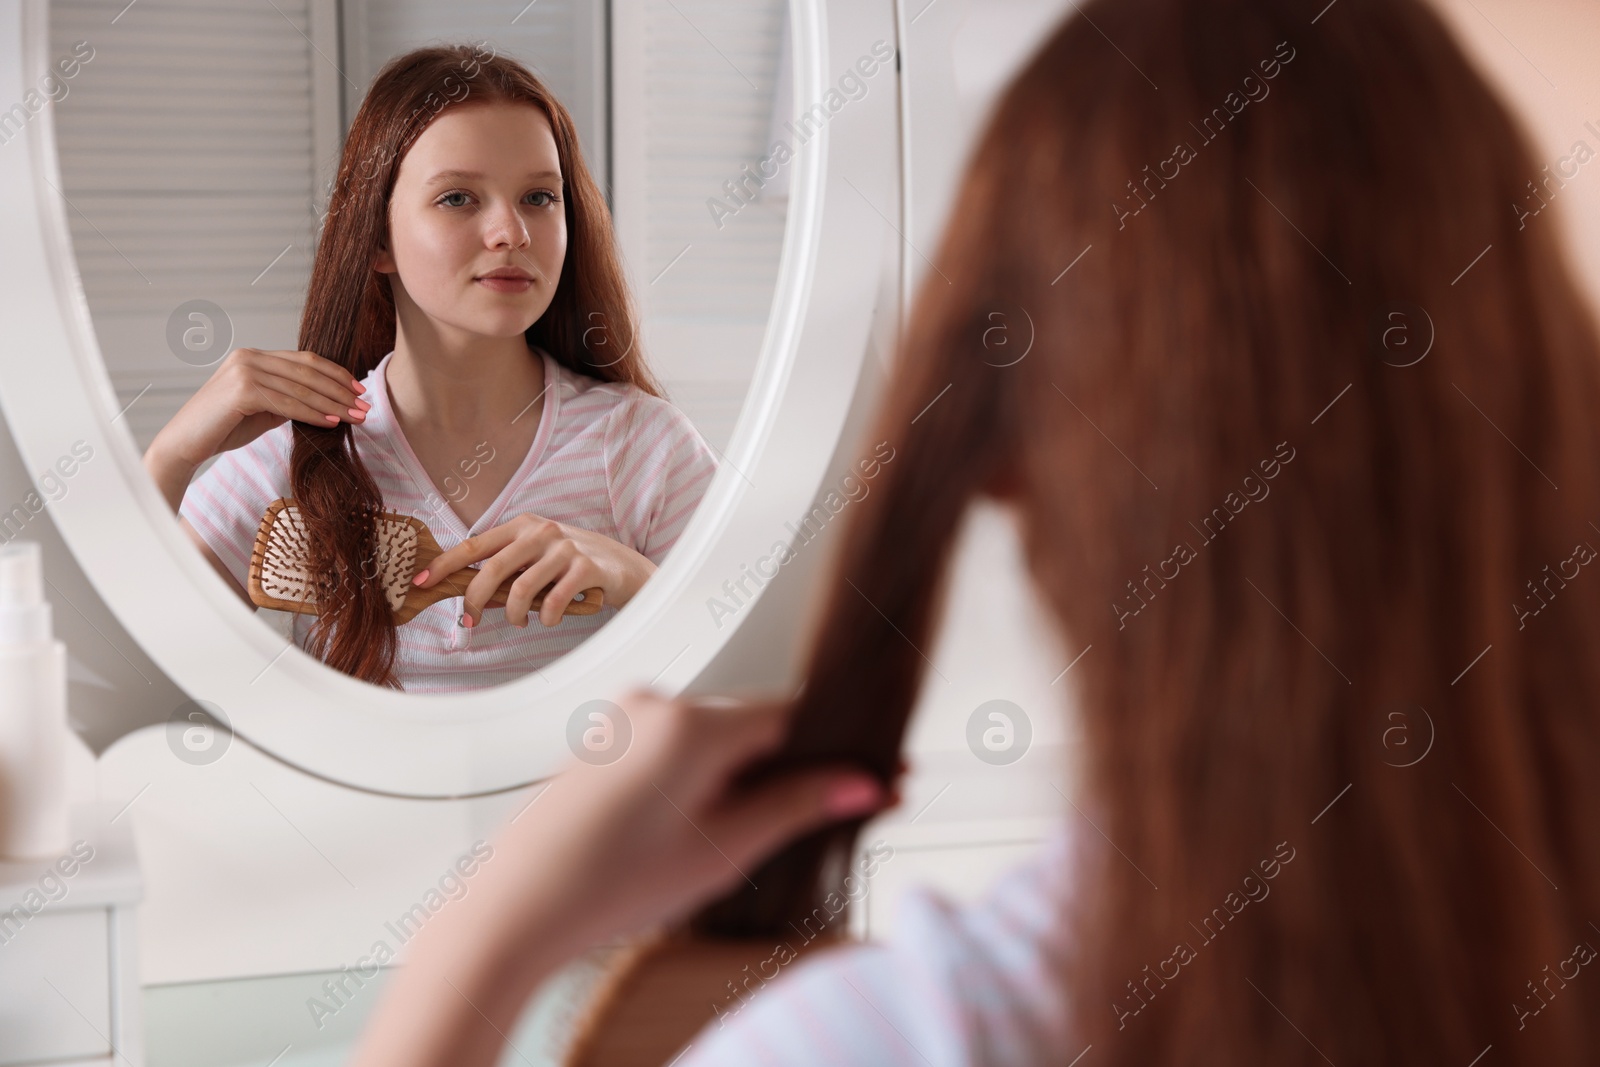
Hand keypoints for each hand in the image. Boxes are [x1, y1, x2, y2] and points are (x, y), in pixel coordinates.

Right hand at [148, 347, 369, 469]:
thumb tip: (325, 402)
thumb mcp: (262, 409)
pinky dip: (313, 413)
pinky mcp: (242, 390)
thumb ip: (287, 399)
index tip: (359, 389)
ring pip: (301, 388)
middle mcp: (249, 357)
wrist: (185, 443)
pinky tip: (332, 422)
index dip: (335, 374)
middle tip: (365, 405)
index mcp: (253, 356)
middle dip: (340, 390)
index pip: (304, 360)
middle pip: (307, 371)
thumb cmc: (223, 428)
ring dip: (333, 404)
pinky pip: (288, 403)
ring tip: (356, 417)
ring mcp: (244, 371)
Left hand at [349, 688, 896, 1066]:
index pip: (792, 715)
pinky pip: (674, 746)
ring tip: (730, 842)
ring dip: (739, 778)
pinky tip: (691, 829)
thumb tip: (857, 785)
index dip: (836, 750)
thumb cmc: (600, 886)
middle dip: (787, 769)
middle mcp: (656, 704)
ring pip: (713, 739)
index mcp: (691, 722)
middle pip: (752, 726)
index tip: (871, 774)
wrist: (513, 910)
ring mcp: (625, 719)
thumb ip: (797, 808)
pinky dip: (698, 779)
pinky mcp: (606, 740)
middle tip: (817, 819)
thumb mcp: (721, 852)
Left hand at [412, 513, 656, 626]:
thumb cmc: (571, 564)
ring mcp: (564, 548)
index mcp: (522, 526)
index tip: (420, 582)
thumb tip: (468, 594)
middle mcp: (541, 532)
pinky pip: (553, 602)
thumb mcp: (537, 556)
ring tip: (520, 621)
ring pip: (520, 590)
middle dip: (474, 600)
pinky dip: (546, 619)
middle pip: (492, 569)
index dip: (443, 565)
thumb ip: (508, 568)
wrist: (622, 565)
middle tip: (470, 620)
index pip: (473, 545)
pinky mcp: (585, 568)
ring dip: (513, 615)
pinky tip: (550, 619)